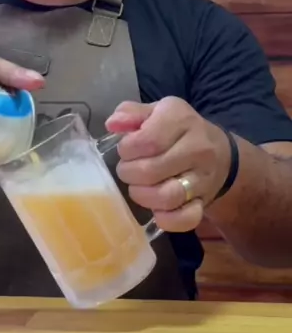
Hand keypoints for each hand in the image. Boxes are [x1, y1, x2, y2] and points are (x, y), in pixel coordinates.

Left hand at [106, 97, 231, 232]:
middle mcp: (197, 149)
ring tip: (138, 187)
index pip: (148, 141)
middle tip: (128, 170)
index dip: (127, 149)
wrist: (220, 152)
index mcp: (182, 121)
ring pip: (167, 196)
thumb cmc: (178, 131)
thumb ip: (131, 113)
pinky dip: (166, 219)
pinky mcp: (204, 202)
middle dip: (129, 173)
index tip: (125, 150)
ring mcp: (202, 178)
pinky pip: (186, 219)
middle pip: (152, 170)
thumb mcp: (157, 112)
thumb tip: (113, 124)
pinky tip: (156, 210)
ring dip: (143, 196)